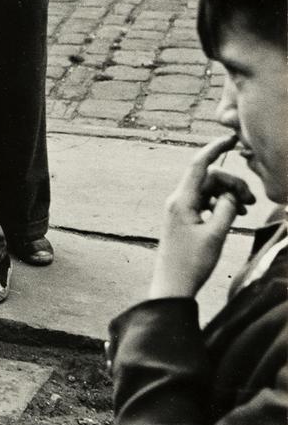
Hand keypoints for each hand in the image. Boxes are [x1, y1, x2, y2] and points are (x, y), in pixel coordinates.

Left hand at [150, 133, 255, 298]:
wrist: (172, 286)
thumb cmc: (192, 263)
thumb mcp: (215, 235)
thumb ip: (228, 209)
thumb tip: (233, 192)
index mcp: (182, 200)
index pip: (199, 164)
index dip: (215, 148)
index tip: (232, 138)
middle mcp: (178, 200)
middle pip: (209, 178)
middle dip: (232, 183)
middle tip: (252, 201)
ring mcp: (180, 209)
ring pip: (209, 190)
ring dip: (229, 194)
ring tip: (246, 209)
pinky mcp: (184, 219)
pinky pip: (205, 202)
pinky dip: (221, 204)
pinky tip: (235, 214)